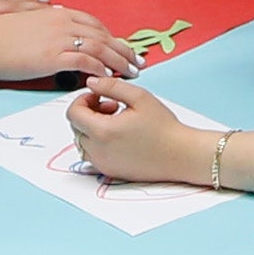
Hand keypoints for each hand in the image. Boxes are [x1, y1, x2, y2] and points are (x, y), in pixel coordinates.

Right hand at [0, 3, 143, 87]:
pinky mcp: (54, 56)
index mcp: (56, 13)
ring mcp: (59, 38)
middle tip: (137, 61)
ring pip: (100, 48)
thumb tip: (55, 37)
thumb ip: (45, 27)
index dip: (111, 36)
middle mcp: (62, 22)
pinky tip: (109, 78)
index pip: (93, 22)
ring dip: (119, 61)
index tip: (121, 46)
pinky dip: (101, 70)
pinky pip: (86, 62)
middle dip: (123, 48)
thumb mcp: (25, 24)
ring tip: (131, 73)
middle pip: (103, 34)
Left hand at [65, 81, 204, 182]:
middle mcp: (98, 151)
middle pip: (76, 127)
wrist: (181, 155)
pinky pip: (93, 155)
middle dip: (89, 112)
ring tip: (117, 121)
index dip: (83, 100)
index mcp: (102, 131)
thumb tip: (91, 82)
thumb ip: (111, 86)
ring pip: (82, 141)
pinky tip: (120, 136)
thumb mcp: (139, 97)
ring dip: (92, 128)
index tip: (100, 95)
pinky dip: (99, 143)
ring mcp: (103, 164)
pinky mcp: (110, 172)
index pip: (73, 113)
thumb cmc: (164, 127)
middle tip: (112, 106)